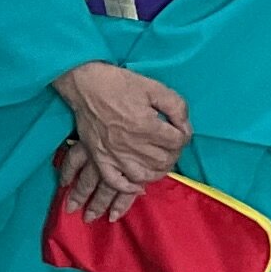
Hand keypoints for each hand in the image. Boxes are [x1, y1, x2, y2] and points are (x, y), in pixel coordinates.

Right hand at [51, 58, 189, 209]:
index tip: (180, 130)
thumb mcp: (154, 87)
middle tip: (171, 146)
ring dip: (156, 173)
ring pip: (144, 176)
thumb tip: (184, 126)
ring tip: (159, 164)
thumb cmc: (120, 84)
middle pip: (163, 161)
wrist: (86, 85)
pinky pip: (115, 181)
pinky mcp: (100, 158)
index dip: (184, 136)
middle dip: (173, 154)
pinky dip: (128, 187)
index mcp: (146, 126)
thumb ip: (176, 106)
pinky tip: (137, 185)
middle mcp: (131, 144)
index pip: (177, 142)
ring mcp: (114, 154)